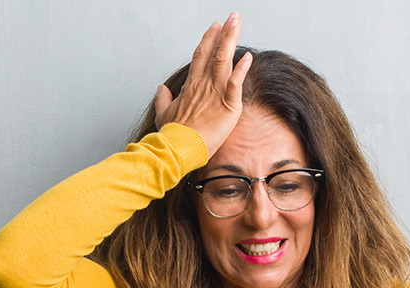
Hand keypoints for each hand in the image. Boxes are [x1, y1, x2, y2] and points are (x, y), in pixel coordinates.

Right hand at [154, 12, 252, 157]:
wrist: (177, 148)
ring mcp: (215, 93)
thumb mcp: (163, 113)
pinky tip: (248, 56)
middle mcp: (203, 85)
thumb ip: (163, 99)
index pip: (200, 56)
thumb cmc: (172, 135)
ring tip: (237, 24)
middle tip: (231, 18)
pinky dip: (242, 69)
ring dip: (232, 40)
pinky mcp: (227, 105)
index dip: (208, 40)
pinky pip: (236, 83)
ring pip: (224, 60)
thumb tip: (161, 89)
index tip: (215, 27)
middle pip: (214, 52)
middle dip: (224, 33)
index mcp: (191, 86)